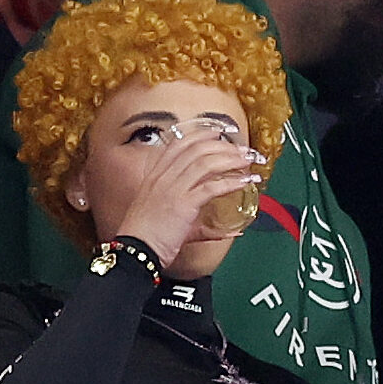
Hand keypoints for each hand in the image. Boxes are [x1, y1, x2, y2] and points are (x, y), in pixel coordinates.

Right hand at [113, 127, 263, 267]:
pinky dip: (231, 182)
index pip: (178, 144)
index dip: (200, 135)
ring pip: (205, 163)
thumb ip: (203, 224)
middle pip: (196, 150)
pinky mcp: (182, 204)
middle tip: (243, 150)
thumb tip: (231, 231)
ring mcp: (172, 189)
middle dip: (223, 146)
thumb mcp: (173, 222)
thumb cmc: (150, 238)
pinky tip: (244, 182)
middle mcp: (162, 178)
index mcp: (155, 176)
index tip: (219, 133)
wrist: (135, 251)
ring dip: (231, 160)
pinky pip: (211, 187)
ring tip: (247, 162)